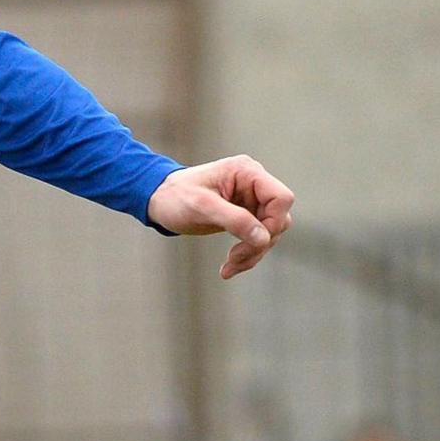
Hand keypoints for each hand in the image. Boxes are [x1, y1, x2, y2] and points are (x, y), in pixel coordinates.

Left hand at [147, 154, 294, 279]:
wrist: (159, 200)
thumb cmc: (175, 197)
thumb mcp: (202, 207)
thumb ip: (234, 220)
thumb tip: (264, 238)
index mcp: (247, 172)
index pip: (281, 198)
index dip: (273, 222)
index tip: (253, 241)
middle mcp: (253, 184)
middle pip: (278, 219)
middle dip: (259, 243)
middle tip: (234, 258)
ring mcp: (251, 201)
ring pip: (270, 233)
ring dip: (253, 253)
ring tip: (229, 267)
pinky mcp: (245, 216)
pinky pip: (257, 239)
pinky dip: (247, 255)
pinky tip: (229, 268)